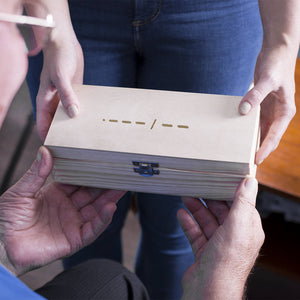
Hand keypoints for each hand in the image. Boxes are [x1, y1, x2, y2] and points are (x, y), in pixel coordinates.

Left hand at [0, 146, 124, 275]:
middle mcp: (67, 208)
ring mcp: (72, 224)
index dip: (90, 173)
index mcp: (56, 194)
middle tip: (119, 174)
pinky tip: (110, 208)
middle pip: (92, 195)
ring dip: (109, 200)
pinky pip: (92, 229)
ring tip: (121, 188)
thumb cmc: (6, 219)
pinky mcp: (74, 240)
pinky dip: (102, 219)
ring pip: (96, 210)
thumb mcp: (21, 191)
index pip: (79, 182)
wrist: (0, 246)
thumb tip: (46, 150)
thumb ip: (36, 173)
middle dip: (105, 185)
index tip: (101, 163)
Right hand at [36, 34, 83, 140]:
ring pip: (68, 116)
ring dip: (74, 125)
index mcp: (44, 100)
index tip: (56, 149)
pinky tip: (92, 120)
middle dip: (63, 134)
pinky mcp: (75, 93)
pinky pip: (78, 106)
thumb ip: (67, 95)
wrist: (65, 42)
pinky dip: (83, 113)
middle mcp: (54, 102)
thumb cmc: (58, 56)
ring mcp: (64, 98)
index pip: (43, 124)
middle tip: (76, 147)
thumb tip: (73, 114)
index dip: (48, 137)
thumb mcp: (61, 76)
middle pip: (56, 123)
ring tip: (86, 137)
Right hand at [177, 178, 264, 299]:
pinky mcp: (204, 252)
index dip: (229, 191)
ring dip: (196, 208)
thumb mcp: (237, 225)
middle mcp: (234, 237)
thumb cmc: (226, 262)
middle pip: (221, 211)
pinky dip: (188, 223)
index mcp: (247, 229)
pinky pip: (196, 233)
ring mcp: (218, 245)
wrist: (208, 289)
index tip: (219, 179)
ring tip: (186, 196)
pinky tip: (181, 214)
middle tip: (197, 186)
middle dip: (208, 198)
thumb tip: (250, 181)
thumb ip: (243, 202)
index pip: (240, 204)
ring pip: (207, 221)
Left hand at [239, 45, 296, 164]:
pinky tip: (236, 134)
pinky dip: (246, 128)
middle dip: (258, 150)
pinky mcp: (261, 105)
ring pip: (260, 131)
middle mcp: (278, 114)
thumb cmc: (277, 64)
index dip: (265, 149)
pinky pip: (253, 121)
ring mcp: (269, 110)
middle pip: (267, 137)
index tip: (255, 161)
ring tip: (239, 153)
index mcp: (285, 111)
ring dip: (251, 141)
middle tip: (245, 163)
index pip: (274, 136)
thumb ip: (256, 96)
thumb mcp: (267, 80)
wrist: (277, 50)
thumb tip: (243, 111)